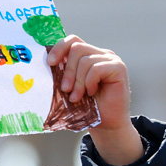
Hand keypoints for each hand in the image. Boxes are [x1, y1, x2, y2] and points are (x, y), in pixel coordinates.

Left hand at [47, 36, 142, 165]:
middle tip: (65, 89)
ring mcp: (110, 60)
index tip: (50, 63)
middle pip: (77, 48)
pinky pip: (97, 69)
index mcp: (87, 56)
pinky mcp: (119, 68)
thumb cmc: (87, 107)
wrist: (106, 124)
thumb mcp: (70, 88)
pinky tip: (91, 93)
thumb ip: (63, 75)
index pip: (72, 41)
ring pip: (85, 60)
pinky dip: (89, 82)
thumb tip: (46, 65)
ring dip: (78, 82)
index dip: (59, 48)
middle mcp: (100, 54)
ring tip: (77, 97)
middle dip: (67, 71)